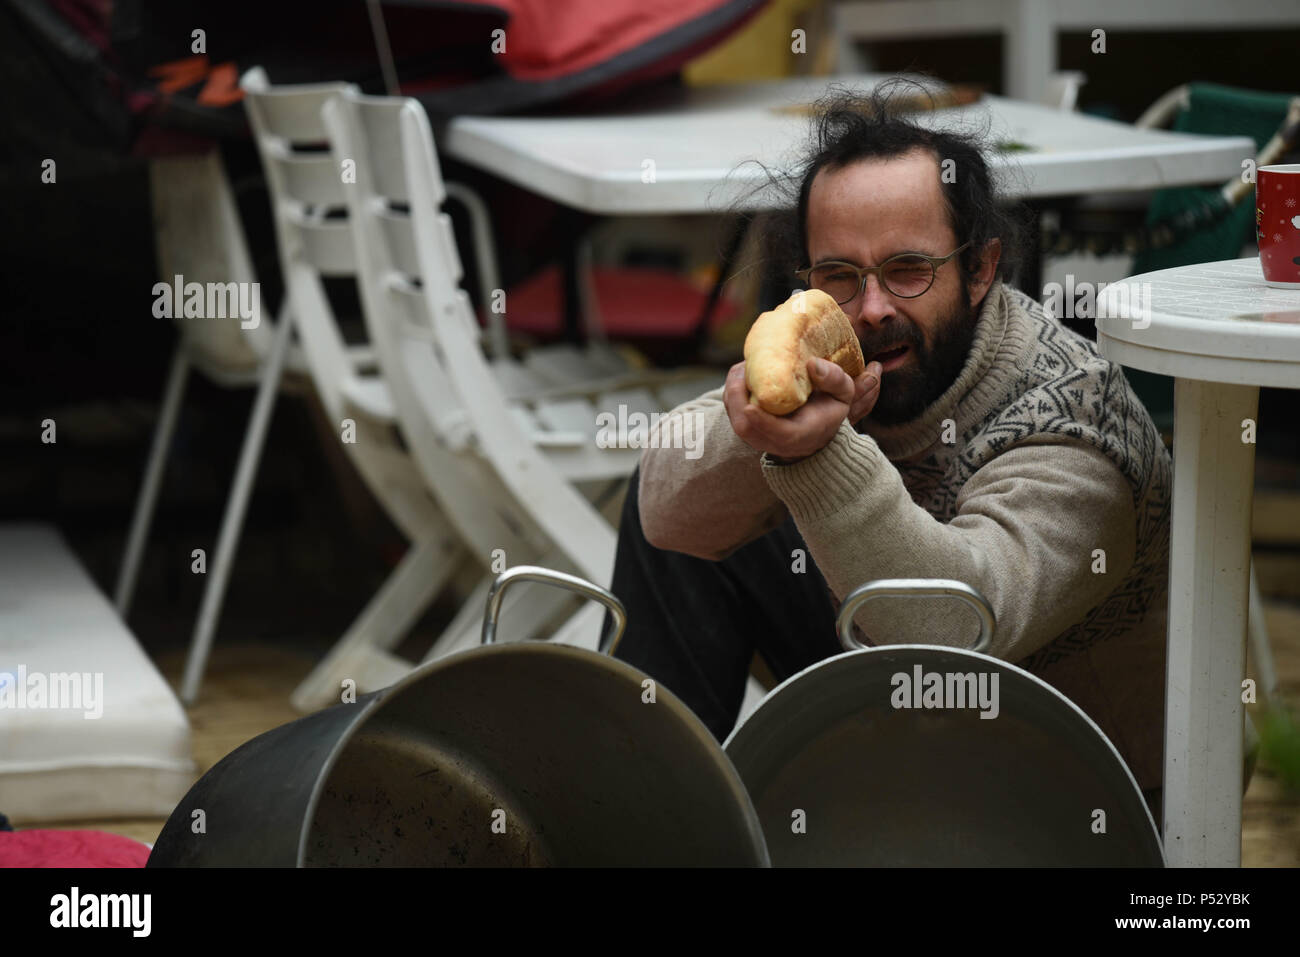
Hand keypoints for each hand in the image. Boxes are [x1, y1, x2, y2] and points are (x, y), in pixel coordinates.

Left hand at [725, 358, 881, 462]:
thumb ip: (834, 379)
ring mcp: (759, 439)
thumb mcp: (842, 393)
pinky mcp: (748, 430)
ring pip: (735, 419)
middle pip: (746, 428)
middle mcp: (776, 442)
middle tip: (743, 368)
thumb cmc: (829, 408)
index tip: (751, 406)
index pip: (780, 435)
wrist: (816, 430)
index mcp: (802, 435)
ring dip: (733, 391)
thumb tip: (812, 364)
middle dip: (738, 397)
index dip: (763, 422)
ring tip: (743, 367)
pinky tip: (743, 375)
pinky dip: (733, 392)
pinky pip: (733, 412)